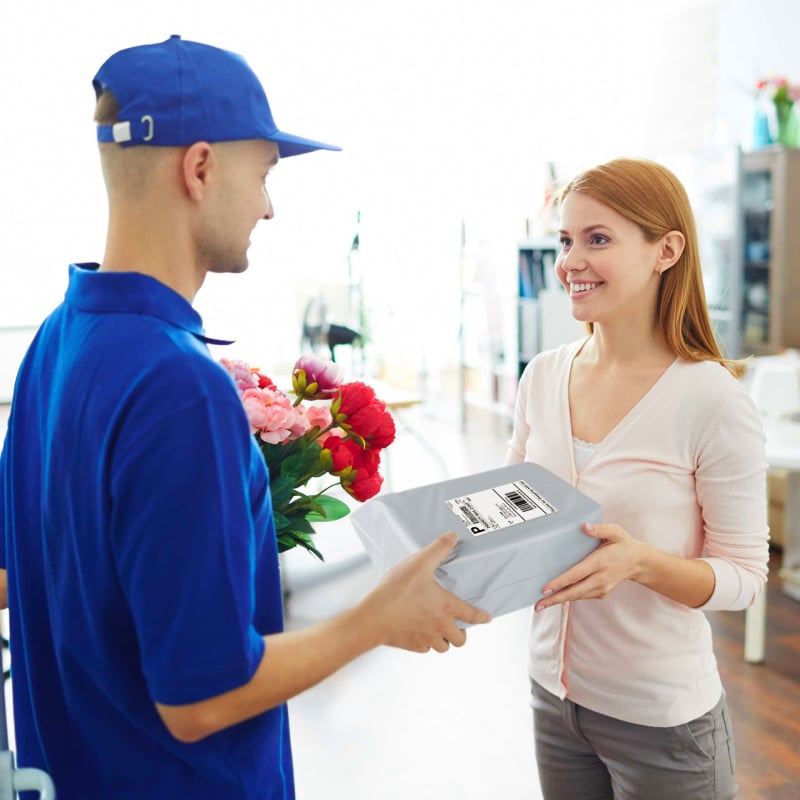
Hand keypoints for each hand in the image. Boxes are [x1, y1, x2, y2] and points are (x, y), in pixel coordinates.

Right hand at [365, 532, 491, 652]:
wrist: (374, 617)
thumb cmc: (396, 591)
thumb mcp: (419, 563)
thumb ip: (438, 549)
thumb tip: (452, 537)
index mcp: (446, 608)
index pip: (472, 615)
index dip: (481, 617)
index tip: (486, 618)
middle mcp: (440, 627)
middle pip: (461, 639)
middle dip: (461, 633)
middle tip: (457, 624)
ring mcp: (427, 639)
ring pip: (444, 647)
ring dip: (444, 639)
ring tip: (439, 629)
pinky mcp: (413, 646)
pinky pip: (425, 649)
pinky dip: (426, 643)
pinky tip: (420, 632)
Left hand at [534, 522, 647, 610]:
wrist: (640, 562)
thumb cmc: (624, 544)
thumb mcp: (615, 532)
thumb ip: (600, 529)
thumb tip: (584, 526)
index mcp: (600, 563)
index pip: (576, 574)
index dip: (560, 582)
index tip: (546, 588)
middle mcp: (601, 578)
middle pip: (574, 592)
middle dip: (555, 599)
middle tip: (537, 605)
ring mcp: (602, 588)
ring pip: (577, 596)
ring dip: (559, 600)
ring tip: (541, 604)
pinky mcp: (602, 593)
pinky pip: (582, 596)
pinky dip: (569, 598)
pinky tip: (556, 598)